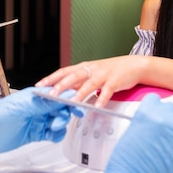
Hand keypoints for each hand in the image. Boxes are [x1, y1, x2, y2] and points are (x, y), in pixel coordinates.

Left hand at [0, 87, 83, 154]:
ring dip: (60, 125)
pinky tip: (53, 135)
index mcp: (35, 96)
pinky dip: (56, 134)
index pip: (56, 95)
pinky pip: (52, 133)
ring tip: (53, 128)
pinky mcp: (35, 134)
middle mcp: (37, 107)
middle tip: (61, 120)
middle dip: (64, 114)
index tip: (78, 105)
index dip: (68, 99)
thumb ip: (43, 103)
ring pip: (57, 121)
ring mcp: (37, 120)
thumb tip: (61, 96)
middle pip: (60, 109)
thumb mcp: (22, 107)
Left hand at [35, 56, 150, 105]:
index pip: (64, 71)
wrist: (133, 65)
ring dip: (80, 93)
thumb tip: (62, 92)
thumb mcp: (91, 74)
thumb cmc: (111, 71)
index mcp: (84, 67)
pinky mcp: (115, 81)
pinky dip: (102, 99)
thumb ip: (78, 82)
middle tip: (51, 94)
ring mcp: (103, 75)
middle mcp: (91, 70)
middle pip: (74, 76)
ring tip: (72, 102)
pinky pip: (107, 91)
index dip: (51, 78)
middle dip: (61, 85)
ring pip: (89, 84)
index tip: (40, 85)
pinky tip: (97, 106)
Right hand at [99, 94, 172, 172]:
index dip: (156, 108)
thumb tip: (153, 127)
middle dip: (169, 118)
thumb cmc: (126, 166)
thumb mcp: (129, 135)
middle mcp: (163, 117)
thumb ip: (144, 125)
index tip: (156, 114)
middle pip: (172, 108)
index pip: (156, 99)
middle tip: (164, 133)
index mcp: (145, 112)